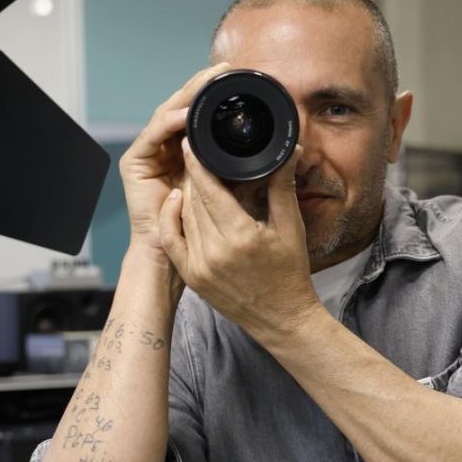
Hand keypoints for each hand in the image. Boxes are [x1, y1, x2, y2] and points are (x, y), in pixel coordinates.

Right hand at [119, 63, 233, 264]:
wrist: (171, 260)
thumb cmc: (202, 234)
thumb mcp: (234, 194)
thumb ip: (250, 171)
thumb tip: (284, 153)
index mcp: (189, 154)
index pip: (202, 116)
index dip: (217, 97)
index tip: (239, 80)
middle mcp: (167, 149)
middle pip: (183, 108)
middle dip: (201, 87)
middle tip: (222, 69)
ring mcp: (149, 154)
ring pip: (168, 114)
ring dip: (186, 96)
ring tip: (206, 81)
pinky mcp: (134, 163)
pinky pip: (153, 134)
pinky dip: (169, 122)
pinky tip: (186, 113)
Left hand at [157, 140, 323, 340]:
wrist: (281, 318)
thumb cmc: (290, 273)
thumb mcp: (291, 227)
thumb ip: (282, 186)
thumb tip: (290, 150)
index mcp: (240, 236)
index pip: (210, 190)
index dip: (198, 164)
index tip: (191, 144)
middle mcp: (215, 252)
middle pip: (194, 201)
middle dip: (193, 177)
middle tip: (195, 157)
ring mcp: (200, 267)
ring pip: (183, 218)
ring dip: (185, 195)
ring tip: (192, 178)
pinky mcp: (193, 278)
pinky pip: (173, 241)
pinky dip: (171, 220)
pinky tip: (176, 203)